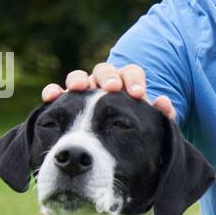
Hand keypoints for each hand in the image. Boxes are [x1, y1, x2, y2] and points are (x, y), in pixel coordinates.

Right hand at [41, 62, 175, 120]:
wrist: (115, 143)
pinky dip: (54, 91)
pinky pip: (57, 92)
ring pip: (79, 77)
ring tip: (78, 87)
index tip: (136, 93)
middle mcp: (104, 83)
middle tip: (112, 87)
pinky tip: (51, 96)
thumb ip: (160, 117)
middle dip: (108, 77)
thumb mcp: (153, 127)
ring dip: (78, 79)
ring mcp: (84, 91)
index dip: (134, 80)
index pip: (131, 73)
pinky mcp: (66, 102)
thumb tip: (163, 103)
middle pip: (105, 71)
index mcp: (127, 84)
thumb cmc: (136, 130)